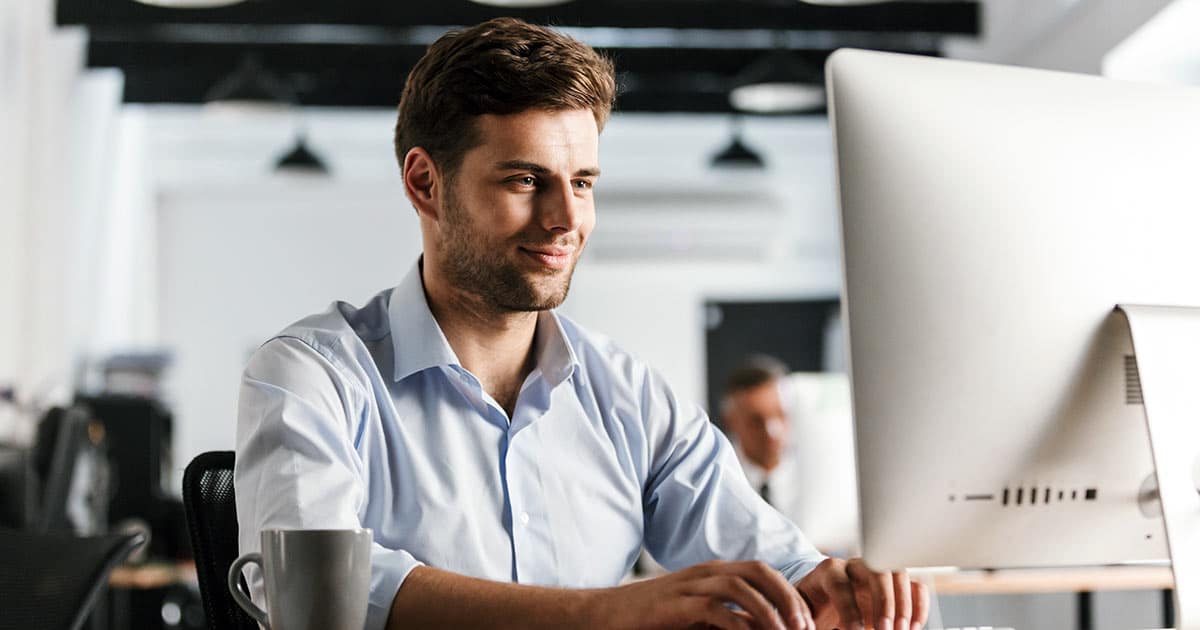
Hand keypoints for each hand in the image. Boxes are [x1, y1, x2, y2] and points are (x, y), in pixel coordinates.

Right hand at [588, 560, 816, 629]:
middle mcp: (704, 573)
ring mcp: (689, 586)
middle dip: (788, 598)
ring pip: (741, 587)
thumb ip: (726, 619)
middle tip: (805, 627)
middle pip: (758, 571)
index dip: (789, 592)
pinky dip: (737, 624)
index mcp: (712, 572)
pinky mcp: (674, 605)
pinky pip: (714, 609)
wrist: (603, 616)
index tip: (807, 622)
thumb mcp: (695, 616)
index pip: (762, 570)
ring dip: (770, 611)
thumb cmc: (651, 620)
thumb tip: (760, 629)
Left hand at [794, 558, 929, 629]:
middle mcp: (854, 566)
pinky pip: (915, 586)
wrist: (824, 598)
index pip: (840, 583)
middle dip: (883, 602)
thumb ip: (808, 621)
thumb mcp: (805, 613)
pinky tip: (913, 626)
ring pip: (899, 574)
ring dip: (904, 604)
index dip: (848, 609)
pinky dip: (919, 606)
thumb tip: (816, 629)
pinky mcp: (894, 584)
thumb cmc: (814, 608)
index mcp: (828, 571)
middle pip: (876, 570)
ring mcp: (878, 571)